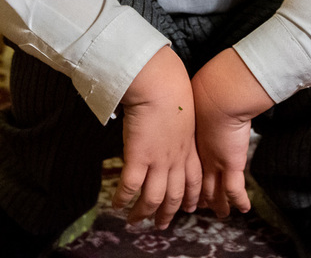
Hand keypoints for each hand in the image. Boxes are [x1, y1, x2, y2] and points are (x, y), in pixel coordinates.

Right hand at [116, 46, 202, 228]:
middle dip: (168, 213)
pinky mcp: (138, 158)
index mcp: (189, 147)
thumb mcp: (185, 111)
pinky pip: (130, 187)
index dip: (192, 196)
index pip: (194, 179)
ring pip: (153, 198)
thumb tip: (171, 124)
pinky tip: (116, 205)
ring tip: (135, 222)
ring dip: (144, 213)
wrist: (162, 85)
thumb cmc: (172, 89)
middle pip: (175, 195)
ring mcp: (158, 161)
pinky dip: (123, 199)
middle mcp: (176, 159)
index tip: (191, 208)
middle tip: (161, 225)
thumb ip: (180, 125)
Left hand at [190, 49, 273, 217]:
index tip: (179, 186)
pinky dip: (238, 200)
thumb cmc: (205, 94)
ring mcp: (215, 162)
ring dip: (216, 203)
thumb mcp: (192, 101)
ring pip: (213, 190)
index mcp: (190, 143)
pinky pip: (234, 188)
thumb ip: (188, 105)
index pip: (186, 168)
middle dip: (194, 196)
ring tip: (219, 213)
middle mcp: (201, 156)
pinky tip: (243, 210)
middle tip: (192, 208)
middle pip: (196, 183)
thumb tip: (181, 95)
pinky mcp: (231, 164)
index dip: (183, 179)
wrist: (218, 96)